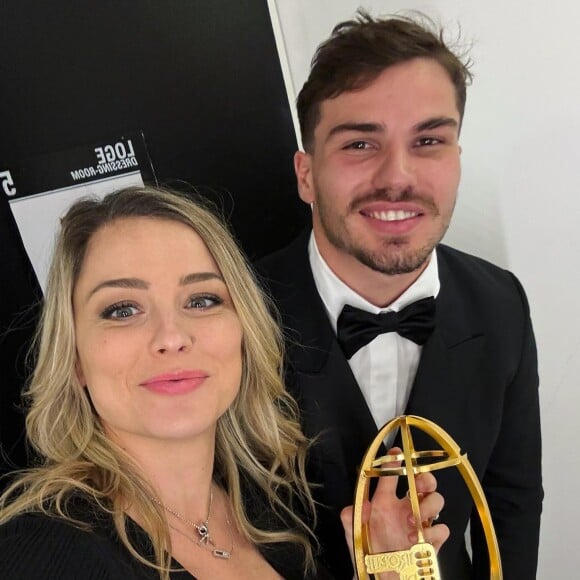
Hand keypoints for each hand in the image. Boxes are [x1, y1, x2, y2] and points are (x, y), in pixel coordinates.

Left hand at [340, 448, 448, 576]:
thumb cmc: (368, 555)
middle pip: (424, 482)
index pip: (392, 476)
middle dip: (424, 478)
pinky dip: (434, 531)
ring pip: (436, 500)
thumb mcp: (354, 535)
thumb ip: (350, 518)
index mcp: (385, 502)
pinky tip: (420, 539)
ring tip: (411, 521)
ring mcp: (419, 524)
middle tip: (417, 485)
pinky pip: (443, 528)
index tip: (396, 453)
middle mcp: (404, 509)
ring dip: (426, 506)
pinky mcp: (431, 542)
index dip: (394, 462)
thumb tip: (357, 505)